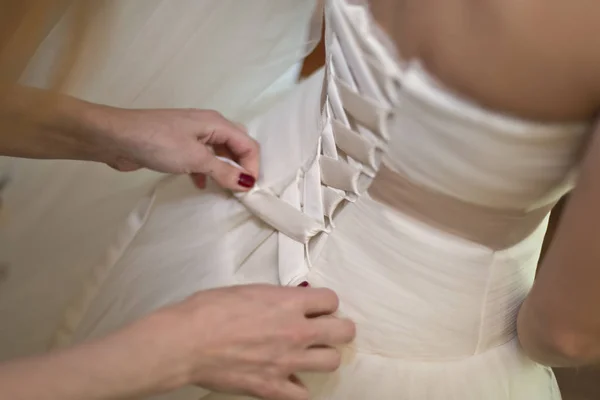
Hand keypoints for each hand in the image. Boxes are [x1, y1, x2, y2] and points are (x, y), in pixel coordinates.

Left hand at [97, 107, 258, 190]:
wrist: (116, 137)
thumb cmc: (159, 143)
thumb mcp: (195, 158)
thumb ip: (223, 171)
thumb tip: (247, 183)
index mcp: (216, 123)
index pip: (247, 144)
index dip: (252, 166)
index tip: (248, 189)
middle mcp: (208, 125)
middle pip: (235, 146)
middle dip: (241, 166)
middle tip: (239, 189)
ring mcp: (191, 135)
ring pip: (218, 153)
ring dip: (223, 170)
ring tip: (224, 190)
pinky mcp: (177, 145)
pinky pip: (201, 158)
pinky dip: (205, 171)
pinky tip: (200, 184)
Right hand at [126, 284, 354, 399]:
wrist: (186, 341)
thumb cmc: (209, 309)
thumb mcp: (248, 291)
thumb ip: (275, 299)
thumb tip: (287, 305)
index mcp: (289, 303)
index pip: (332, 300)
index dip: (325, 303)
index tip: (317, 307)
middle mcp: (296, 332)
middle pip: (344, 331)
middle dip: (338, 328)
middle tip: (326, 329)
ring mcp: (287, 361)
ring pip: (331, 361)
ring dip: (323, 355)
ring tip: (310, 353)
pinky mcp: (273, 387)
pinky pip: (303, 394)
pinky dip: (298, 386)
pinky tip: (289, 378)